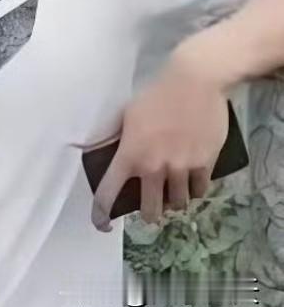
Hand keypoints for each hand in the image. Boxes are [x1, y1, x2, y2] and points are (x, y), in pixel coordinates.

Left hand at [90, 49, 229, 230]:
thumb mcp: (127, 114)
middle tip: (149, 208)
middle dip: (149, 213)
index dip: (101, 213)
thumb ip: (118, 138)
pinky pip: (199, 191)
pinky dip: (194, 190)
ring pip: (178, 204)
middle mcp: (155, 167)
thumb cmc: (156, 94)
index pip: (109, 192)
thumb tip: (104, 151)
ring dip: (173, 201)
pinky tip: (191, 182)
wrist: (194, 81)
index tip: (102, 224)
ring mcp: (182, 168)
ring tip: (172, 193)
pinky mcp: (205, 164)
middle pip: (151, 211)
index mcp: (130, 154)